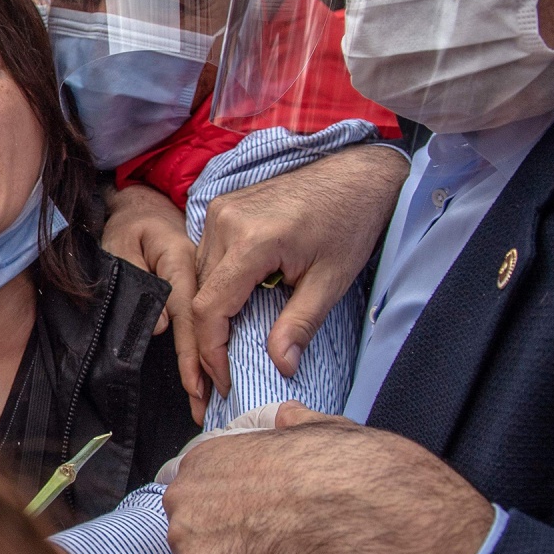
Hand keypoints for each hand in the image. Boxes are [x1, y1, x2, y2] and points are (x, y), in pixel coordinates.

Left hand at [102, 183, 205, 421]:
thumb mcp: (118, 241)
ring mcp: (208, 279)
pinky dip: (211, 345)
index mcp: (182, 259)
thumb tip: (160, 327)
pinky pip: (211, 318)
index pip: (190, 313)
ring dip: (213, 363)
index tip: (196, 388)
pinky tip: (212, 373)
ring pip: (214, 324)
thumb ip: (134, 276)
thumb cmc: (125, 224)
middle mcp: (202, 271)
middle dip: (208, 370)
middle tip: (206, 411)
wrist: (143, 205)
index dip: (193, 352)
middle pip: (208, 326)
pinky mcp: (206, 286)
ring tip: (213, 402)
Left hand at [163, 411, 492, 553]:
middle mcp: (184, 499)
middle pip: (195, 541)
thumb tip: (286, 416)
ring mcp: (189, 544)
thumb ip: (293, 427)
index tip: (257, 534)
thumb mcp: (321, 430)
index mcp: (206, 459)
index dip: (228, 522)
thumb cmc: (352, 473)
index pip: (198, 500)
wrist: (366, 515)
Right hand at [192, 143, 407, 393]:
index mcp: (251, 240)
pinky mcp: (222, 209)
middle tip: (219, 377)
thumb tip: (280, 366)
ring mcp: (219, 211)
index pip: (211, 308)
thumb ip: (300, 324)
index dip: (212, 352)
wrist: (356, 173)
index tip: (223, 381)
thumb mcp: (332, 280)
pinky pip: (206, 259)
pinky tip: (231, 311)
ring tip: (226, 350)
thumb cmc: (350, 221)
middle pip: (199, 295)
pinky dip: (215, 289)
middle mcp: (224, 222)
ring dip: (209, 316)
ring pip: (197, 278)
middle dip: (207, 341)